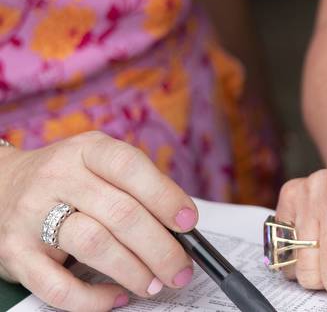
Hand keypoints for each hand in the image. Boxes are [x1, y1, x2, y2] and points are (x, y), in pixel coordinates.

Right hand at [0, 131, 197, 310]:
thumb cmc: (67, 182)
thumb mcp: (98, 168)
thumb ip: (136, 190)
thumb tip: (182, 229)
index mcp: (86, 150)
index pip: (130, 166)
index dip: (165, 196)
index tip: (189, 223)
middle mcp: (57, 177)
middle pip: (120, 213)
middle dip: (161, 248)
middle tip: (180, 270)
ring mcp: (32, 215)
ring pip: (94, 244)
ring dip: (133, 270)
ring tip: (155, 284)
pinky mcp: (15, 254)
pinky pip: (58, 285)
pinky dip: (94, 299)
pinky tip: (116, 297)